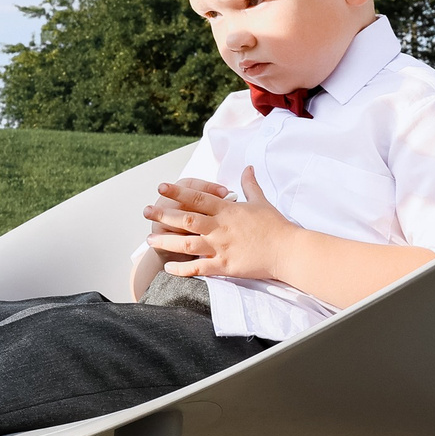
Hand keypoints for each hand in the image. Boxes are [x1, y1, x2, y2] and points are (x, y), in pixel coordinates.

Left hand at [142, 167, 298, 281]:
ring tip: (150, 239)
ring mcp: (221, 247)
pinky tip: (168, 267)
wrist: (289, 251)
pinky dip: (182, 268)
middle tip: (145, 211)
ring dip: (166, 240)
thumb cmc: (276, 226)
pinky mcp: (225, 266)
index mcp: (228, 210)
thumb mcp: (261, 201)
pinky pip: (199, 268)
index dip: (177, 192)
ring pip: (186, 243)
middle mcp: (220, 227)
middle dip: (163, 214)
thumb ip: (250, 184)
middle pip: (186, 219)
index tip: (161, 187)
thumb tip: (247, 167)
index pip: (198, 198)